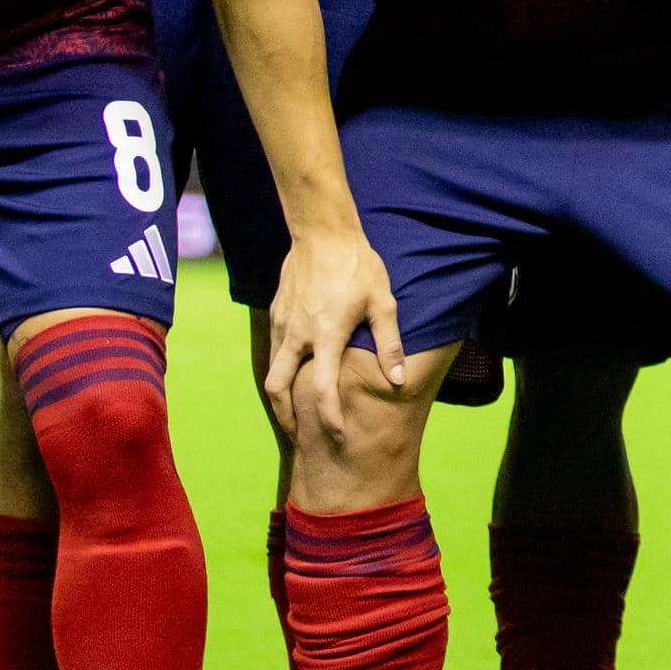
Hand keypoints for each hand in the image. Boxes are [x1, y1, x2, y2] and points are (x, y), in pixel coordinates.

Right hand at [263, 225, 406, 430]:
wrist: (322, 232)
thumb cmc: (358, 266)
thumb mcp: (382, 303)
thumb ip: (390, 344)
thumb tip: (398, 380)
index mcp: (326, 335)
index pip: (323, 390)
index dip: (330, 419)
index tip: (339, 437)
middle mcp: (297, 334)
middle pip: (278, 389)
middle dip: (287, 417)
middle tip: (300, 436)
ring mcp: (282, 324)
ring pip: (272, 371)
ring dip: (281, 396)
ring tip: (296, 413)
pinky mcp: (276, 314)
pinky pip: (273, 350)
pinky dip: (280, 370)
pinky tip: (295, 374)